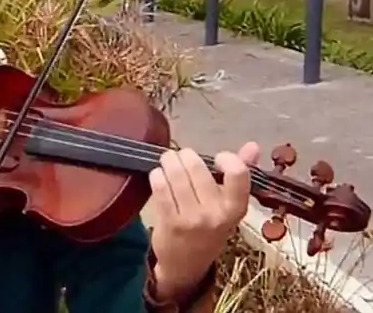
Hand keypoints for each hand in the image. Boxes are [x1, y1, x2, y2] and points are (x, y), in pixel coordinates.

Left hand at [148, 142, 259, 301]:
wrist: (187, 264)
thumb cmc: (210, 228)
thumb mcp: (229, 207)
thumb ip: (240, 176)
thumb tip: (253, 146)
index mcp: (236, 208)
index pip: (238, 174)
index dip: (227, 158)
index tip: (215, 159)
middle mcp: (216, 214)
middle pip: (197, 168)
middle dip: (185, 156)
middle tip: (180, 156)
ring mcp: (192, 220)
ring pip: (176, 175)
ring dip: (168, 162)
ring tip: (167, 162)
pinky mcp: (170, 223)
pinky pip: (161, 189)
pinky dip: (157, 176)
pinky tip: (158, 175)